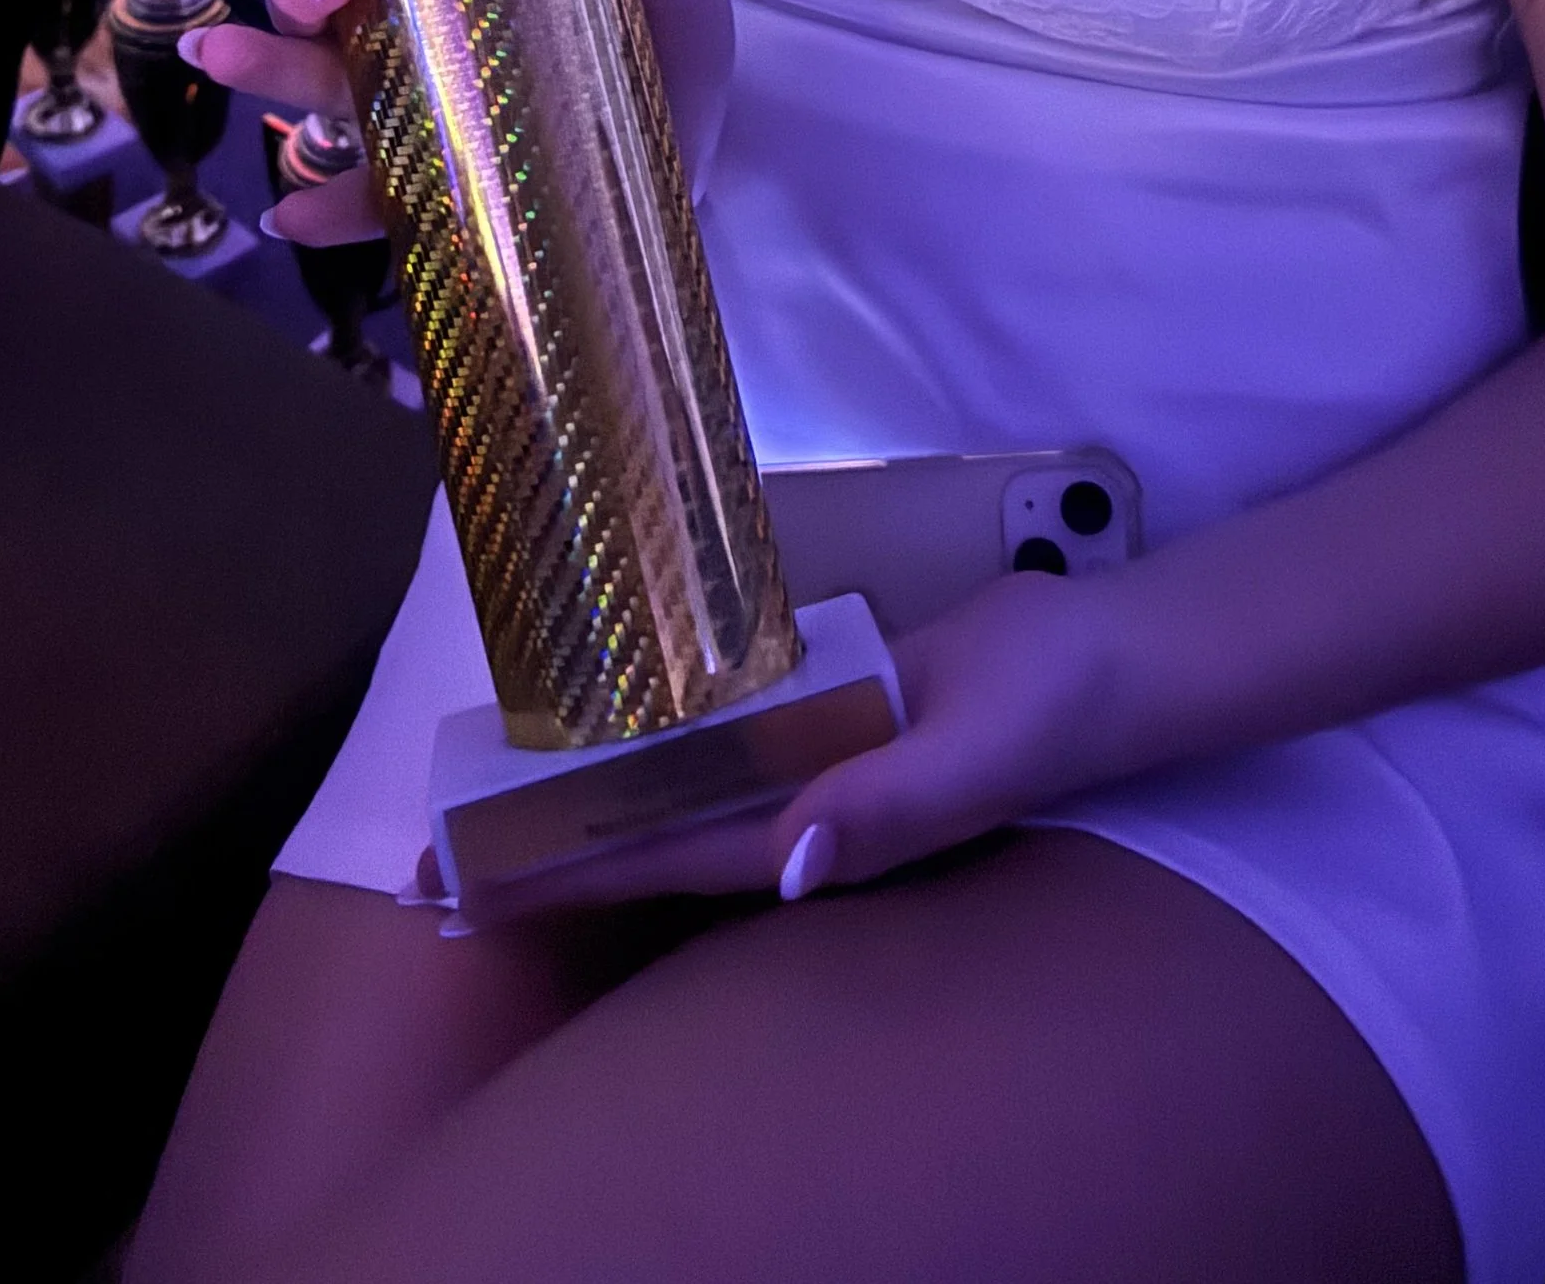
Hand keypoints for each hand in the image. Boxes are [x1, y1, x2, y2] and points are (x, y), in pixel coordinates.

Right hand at [187, 0, 731, 250]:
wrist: (702, 170)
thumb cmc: (669, 55)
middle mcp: (417, 12)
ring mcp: (414, 97)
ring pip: (317, 73)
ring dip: (270, 64)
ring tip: (231, 54)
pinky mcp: (432, 181)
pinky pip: (363, 196)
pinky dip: (323, 204)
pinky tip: (294, 213)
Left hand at [435, 564, 1128, 923]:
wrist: (1116, 653)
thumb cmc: (1048, 703)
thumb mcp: (975, 750)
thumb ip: (887, 807)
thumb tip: (793, 862)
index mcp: (821, 835)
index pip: (663, 865)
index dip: (561, 878)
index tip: (462, 891)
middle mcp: (802, 814)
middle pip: (652, 844)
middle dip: (546, 858)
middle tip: (429, 866)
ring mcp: (816, 765)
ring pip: (681, 793)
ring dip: (591, 803)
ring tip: (493, 802)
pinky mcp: (836, 713)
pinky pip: (730, 736)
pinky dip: (661, 740)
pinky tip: (612, 727)